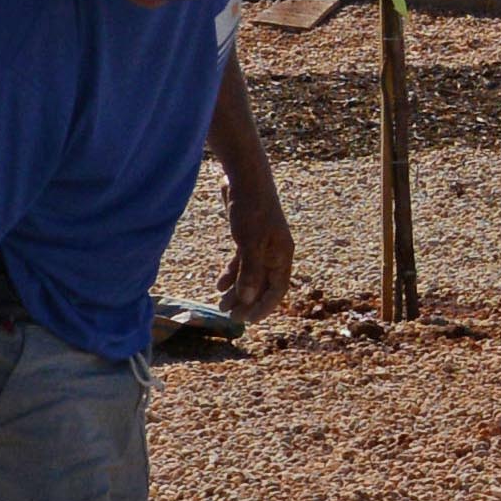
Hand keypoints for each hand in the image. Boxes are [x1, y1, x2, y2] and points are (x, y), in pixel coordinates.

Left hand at [222, 178, 295, 319]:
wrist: (245, 179)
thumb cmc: (252, 210)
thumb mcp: (250, 243)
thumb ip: (250, 272)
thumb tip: (247, 300)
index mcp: (282, 255)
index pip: (277, 289)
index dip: (265, 306)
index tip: (250, 320)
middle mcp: (274, 252)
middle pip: (262, 284)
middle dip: (247, 302)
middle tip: (231, 316)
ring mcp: (261, 245)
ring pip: (250, 275)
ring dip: (237, 291)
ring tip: (221, 304)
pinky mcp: (248, 237)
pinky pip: (242, 262)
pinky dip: (231, 274)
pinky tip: (219, 284)